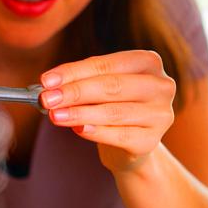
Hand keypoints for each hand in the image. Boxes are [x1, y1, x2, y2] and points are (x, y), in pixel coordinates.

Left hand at [39, 50, 176, 173]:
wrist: (131, 145)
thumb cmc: (114, 107)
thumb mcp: (101, 88)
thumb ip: (81, 82)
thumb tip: (50, 86)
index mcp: (149, 62)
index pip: (106, 65)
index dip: (74, 72)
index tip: (47, 80)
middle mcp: (161, 86)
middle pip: (112, 86)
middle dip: (75, 92)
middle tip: (47, 99)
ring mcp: (160, 114)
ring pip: (114, 112)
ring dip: (80, 113)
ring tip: (55, 115)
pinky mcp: (152, 140)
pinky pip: (120, 135)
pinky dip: (97, 132)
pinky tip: (78, 129)